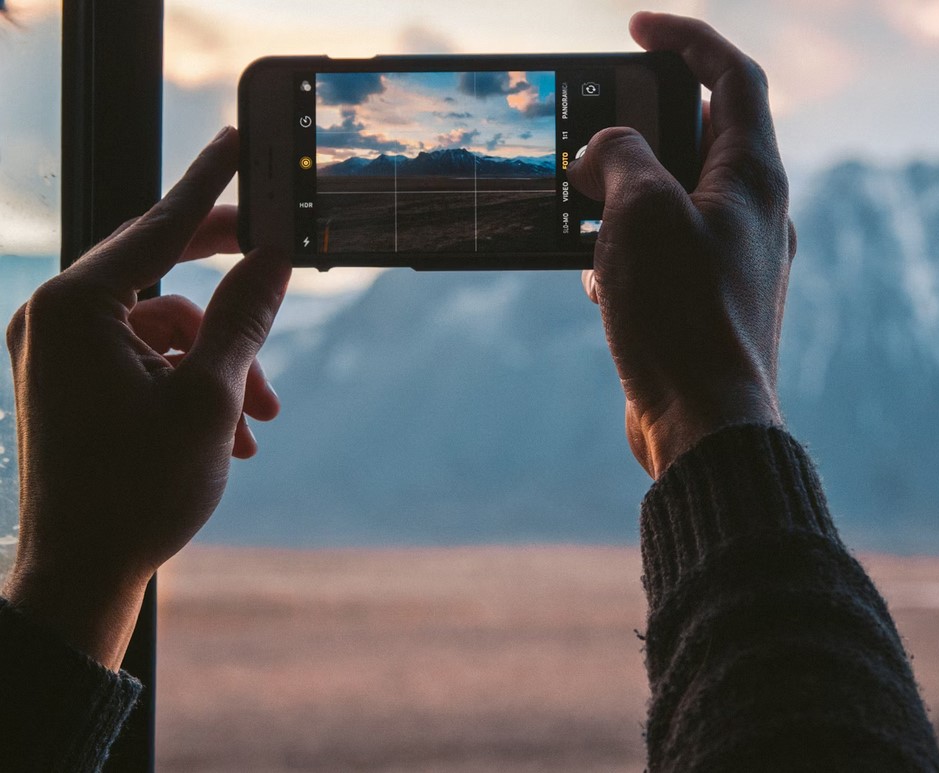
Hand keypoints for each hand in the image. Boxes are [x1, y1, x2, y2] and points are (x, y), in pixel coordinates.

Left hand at [1, 127, 290, 669]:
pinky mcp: (72, 384)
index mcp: (75, 308)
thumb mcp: (210, 397)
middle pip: (162, 273)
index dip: (210, 186)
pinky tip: (232, 439)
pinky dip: (195, 387)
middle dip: (232, 303)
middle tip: (281, 271)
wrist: (80, 573)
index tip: (240, 142)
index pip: (157, 226)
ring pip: (167, 329)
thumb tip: (274, 257)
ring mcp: (60, 353)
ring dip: (223, 366)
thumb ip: (246, 317)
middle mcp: (56, 319)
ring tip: (260, 422)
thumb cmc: (137, 489)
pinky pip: (148, 360)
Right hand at [568, 12, 796, 477]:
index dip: (686, 38)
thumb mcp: (640, 213)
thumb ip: (621, 157)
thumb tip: (605, 153)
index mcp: (754, 178)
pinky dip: (629, 248)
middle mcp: (755, 214)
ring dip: (626, 192)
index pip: (732, 76)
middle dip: (641, 125)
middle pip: (702, 135)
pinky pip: (666, 253)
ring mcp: (734, 262)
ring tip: (583, 205)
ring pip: (676, 198)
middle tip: (593, 128)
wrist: (706, 426)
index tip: (635, 28)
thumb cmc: (683, 317)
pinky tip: (597, 276)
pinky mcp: (708, 304)